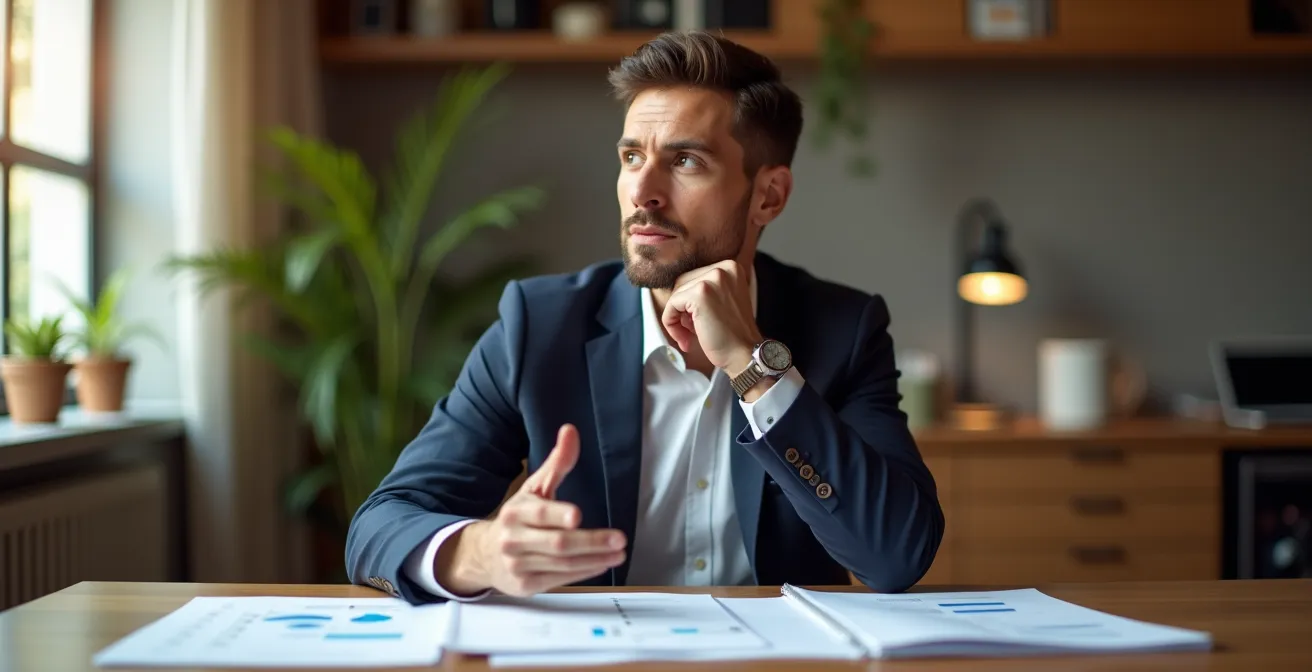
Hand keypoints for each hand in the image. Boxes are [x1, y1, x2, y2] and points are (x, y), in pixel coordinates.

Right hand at [436, 424, 626, 596]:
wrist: (484, 555)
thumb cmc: (518, 518)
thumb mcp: (534, 488)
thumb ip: (557, 463)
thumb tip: (571, 431)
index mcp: (515, 512)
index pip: (539, 513)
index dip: (558, 514)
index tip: (578, 515)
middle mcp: (513, 539)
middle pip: (557, 543)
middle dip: (591, 541)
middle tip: (619, 539)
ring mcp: (519, 564)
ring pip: (562, 564)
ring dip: (595, 559)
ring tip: (618, 552)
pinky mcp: (526, 584)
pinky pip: (560, 579)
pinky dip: (584, 572)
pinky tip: (602, 564)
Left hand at [661, 260, 761, 373]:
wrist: (745, 354)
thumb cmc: (732, 334)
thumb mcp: (723, 300)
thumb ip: (707, 290)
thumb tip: (675, 291)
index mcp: (731, 267)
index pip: (694, 278)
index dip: (689, 302)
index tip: (697, 322)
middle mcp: (724, 268)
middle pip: (683, 283)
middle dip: (682, 308)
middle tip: (693, 331)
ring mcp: (712, 279)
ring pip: (676, 293)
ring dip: (677, 317)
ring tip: (691, 335)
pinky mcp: (700, 294)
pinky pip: (671, 304)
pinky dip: (672, 324)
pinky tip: (686, 339)